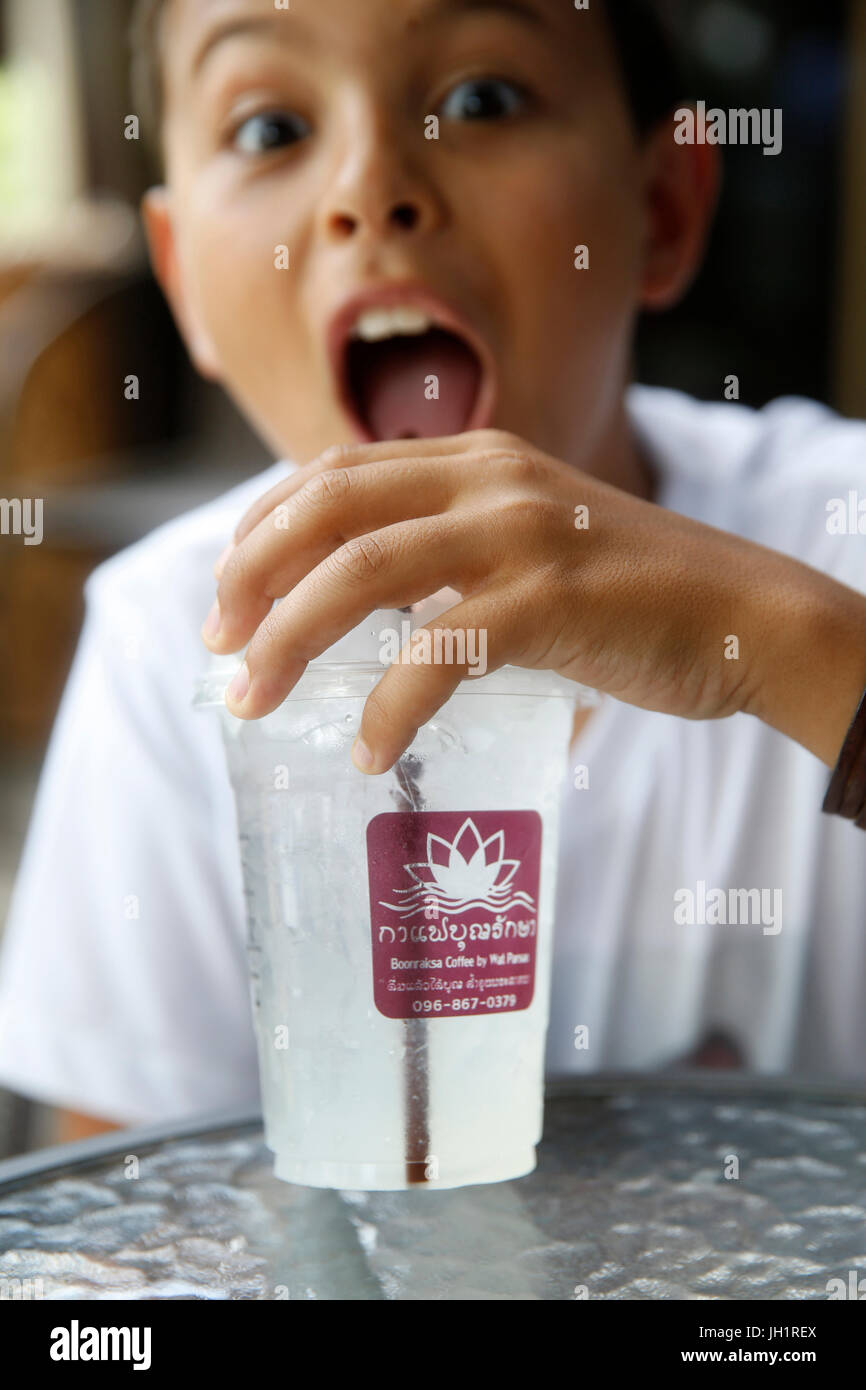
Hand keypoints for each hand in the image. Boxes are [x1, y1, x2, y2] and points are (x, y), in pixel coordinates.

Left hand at [202, 430, 865, 771]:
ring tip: (253, 699)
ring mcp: (521, 534)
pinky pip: (439, 653)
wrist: (747, 613)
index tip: (227, 592)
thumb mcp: (531, 542)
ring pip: (363, 571)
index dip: (262, 528)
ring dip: (290, 639)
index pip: (334, 472)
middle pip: (328, 510)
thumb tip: (367, 607)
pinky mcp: (553, 600)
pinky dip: (389, 707)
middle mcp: (490, 478)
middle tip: (218, 646)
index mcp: (478, 457)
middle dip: (252, 578)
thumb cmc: (633, 592)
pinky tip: (367, 751)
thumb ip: (456, 553)